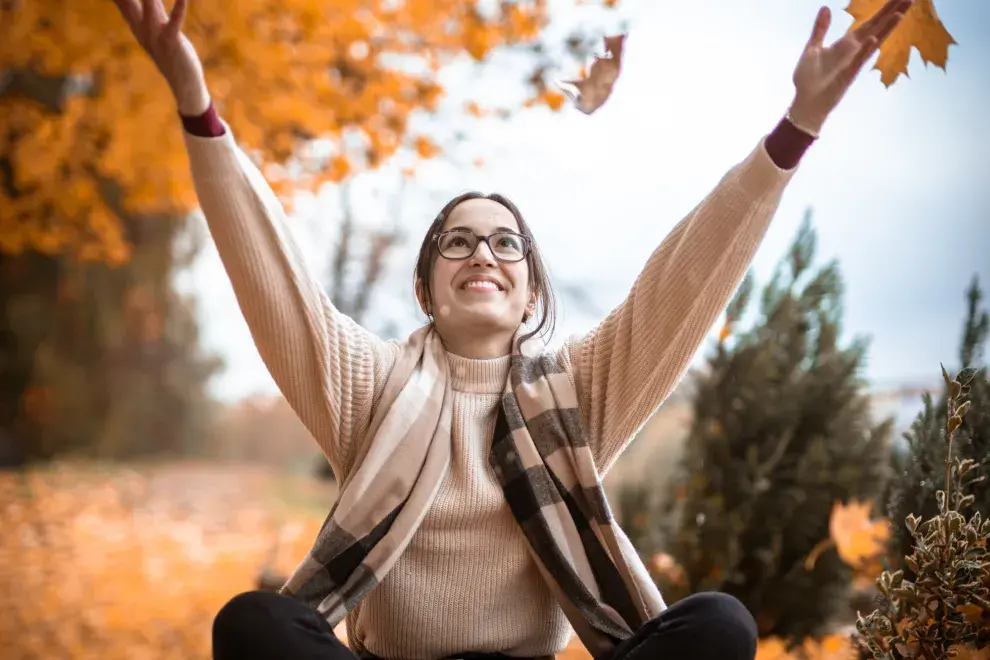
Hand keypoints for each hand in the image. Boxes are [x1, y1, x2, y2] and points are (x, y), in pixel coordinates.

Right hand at [111, 0, 209, 114]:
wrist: (183, 84)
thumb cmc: (171, 53)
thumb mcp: (157, 27)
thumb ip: (151, 7)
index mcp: (135, 23)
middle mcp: (141, 28)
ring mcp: (155, 35)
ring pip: (148, 6)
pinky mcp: (172, 42)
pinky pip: (175, 22)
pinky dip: (180, 7)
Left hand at [787, 0, 911, 135]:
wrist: (805, 103)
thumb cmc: (808, 78)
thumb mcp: (812, 48)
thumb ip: (820, 28)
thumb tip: (825, 7)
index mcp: (846, 44)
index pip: (869, 23)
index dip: (883, 11)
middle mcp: (854, 51)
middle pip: (877, 28)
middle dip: (892, 13)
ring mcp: (852, 62)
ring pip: (873, 41)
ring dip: (886, 28)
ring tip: (900, 13)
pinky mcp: (847, 75)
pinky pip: (858, 60)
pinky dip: (865, 50)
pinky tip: (873, 39)